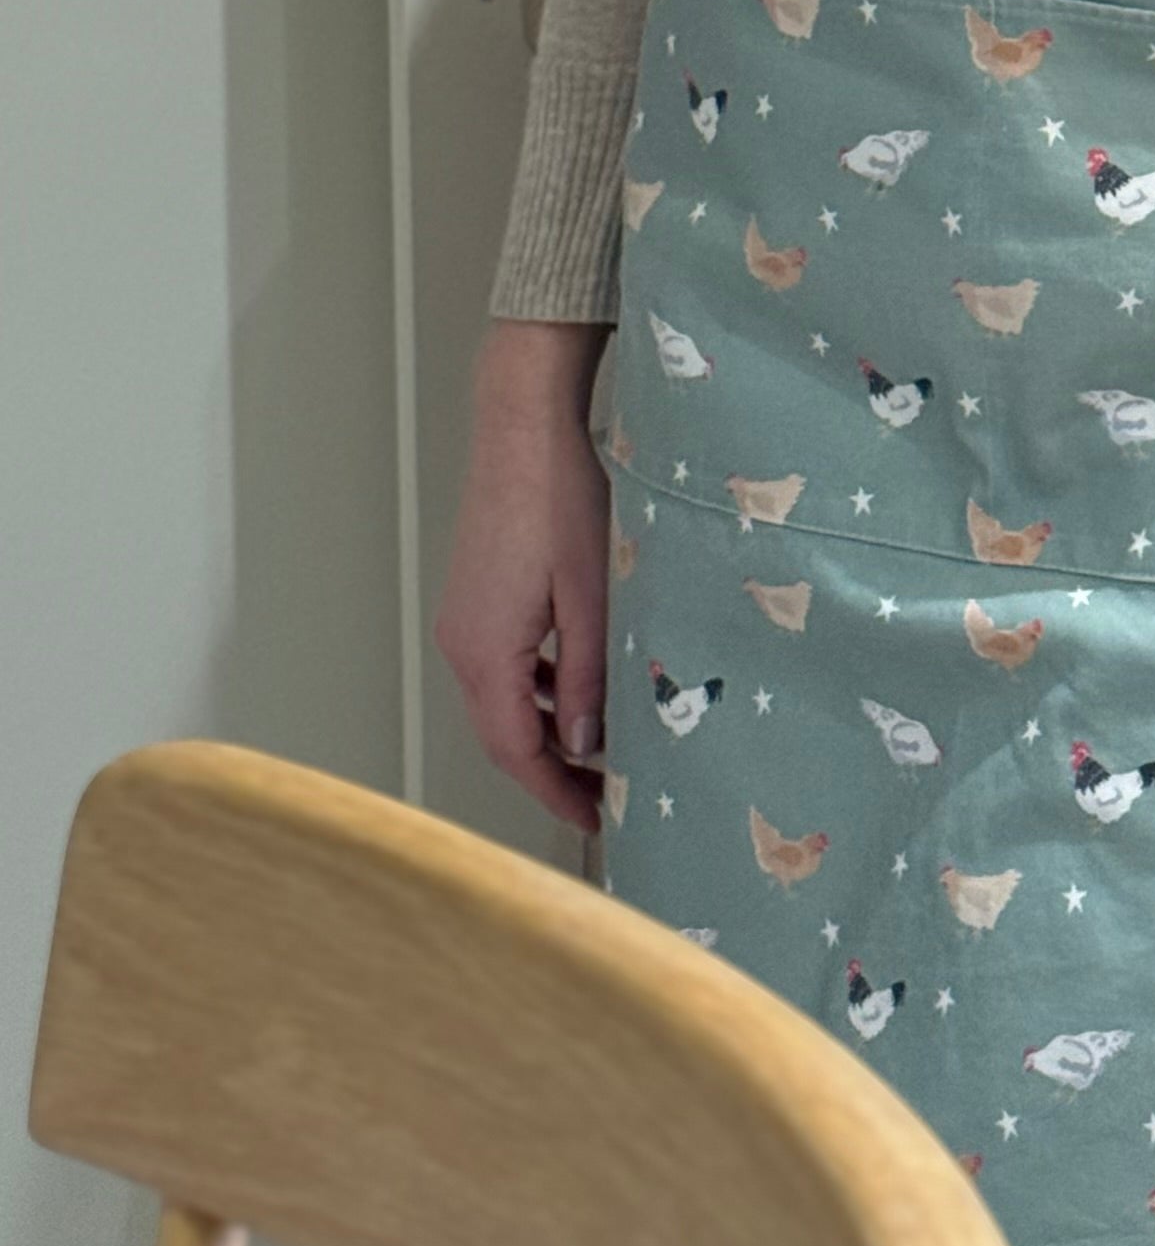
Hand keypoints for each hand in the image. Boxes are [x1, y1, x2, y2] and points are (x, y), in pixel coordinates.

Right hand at [435, 319, 612, 835]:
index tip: (596, 819)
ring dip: (543, 727)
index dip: (555, 793)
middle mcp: (461, 642)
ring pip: (501, 697)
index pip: (515, 751)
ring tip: (596, 748)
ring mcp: (463, 618)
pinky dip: (534, 686)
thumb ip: (589, 673)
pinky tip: (573, 684)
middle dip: (550, 770)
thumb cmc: (560, 499)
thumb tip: (586, 740)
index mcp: (485, 651)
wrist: (522, 425)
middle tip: (603, 795)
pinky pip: (501, 662)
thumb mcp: (591, 592)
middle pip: (501, 732)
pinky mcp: (474, 595)